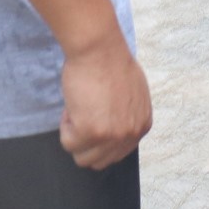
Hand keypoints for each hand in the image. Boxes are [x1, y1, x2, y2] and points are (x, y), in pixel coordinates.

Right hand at [59, 32, 151, 169]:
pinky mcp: (92, 132)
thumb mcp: (132, 93)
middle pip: (100, 161)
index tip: (94, 115)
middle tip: (84, 112)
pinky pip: (68, 142)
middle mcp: (131, 134)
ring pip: (83, 157)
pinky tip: (74, 103)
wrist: (99, 47)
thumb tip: (114, 128)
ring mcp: (112, 136)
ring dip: (75, 135)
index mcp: (142, 125)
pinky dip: (65, 125)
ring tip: (79, 107)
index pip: (117, 153)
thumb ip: (127, 115)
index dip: (99, 136)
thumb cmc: (110, 61)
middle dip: (86, 141)